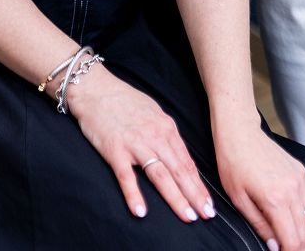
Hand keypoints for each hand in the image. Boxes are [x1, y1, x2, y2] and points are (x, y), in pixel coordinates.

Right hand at [66, 64, 214, 223]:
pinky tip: (141, 211)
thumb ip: (166, 134)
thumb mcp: (153, 113)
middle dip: (194, 195)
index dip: (198, 185)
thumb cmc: (124, 101)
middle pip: (178, 170)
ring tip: (187, 215)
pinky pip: (126, 176)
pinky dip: (134, 194)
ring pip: (160, 175)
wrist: (96, 89)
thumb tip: (179, 154)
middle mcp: (154, 136)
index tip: (208, 203)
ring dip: (175, 197)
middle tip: (206, 214)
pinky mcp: (114, 150)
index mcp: (166, 127)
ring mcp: (135, 143)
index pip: (186, 162)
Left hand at [216, 125, 304, 250]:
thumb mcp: (239, 199)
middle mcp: (292, 189)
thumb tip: (275, 247)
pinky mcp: (300, 171)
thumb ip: (260, 226)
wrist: (239, 131)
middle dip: (304, 250)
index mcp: (275, 198)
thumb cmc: (233, 162)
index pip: (292, 240)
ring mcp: (299, 178)